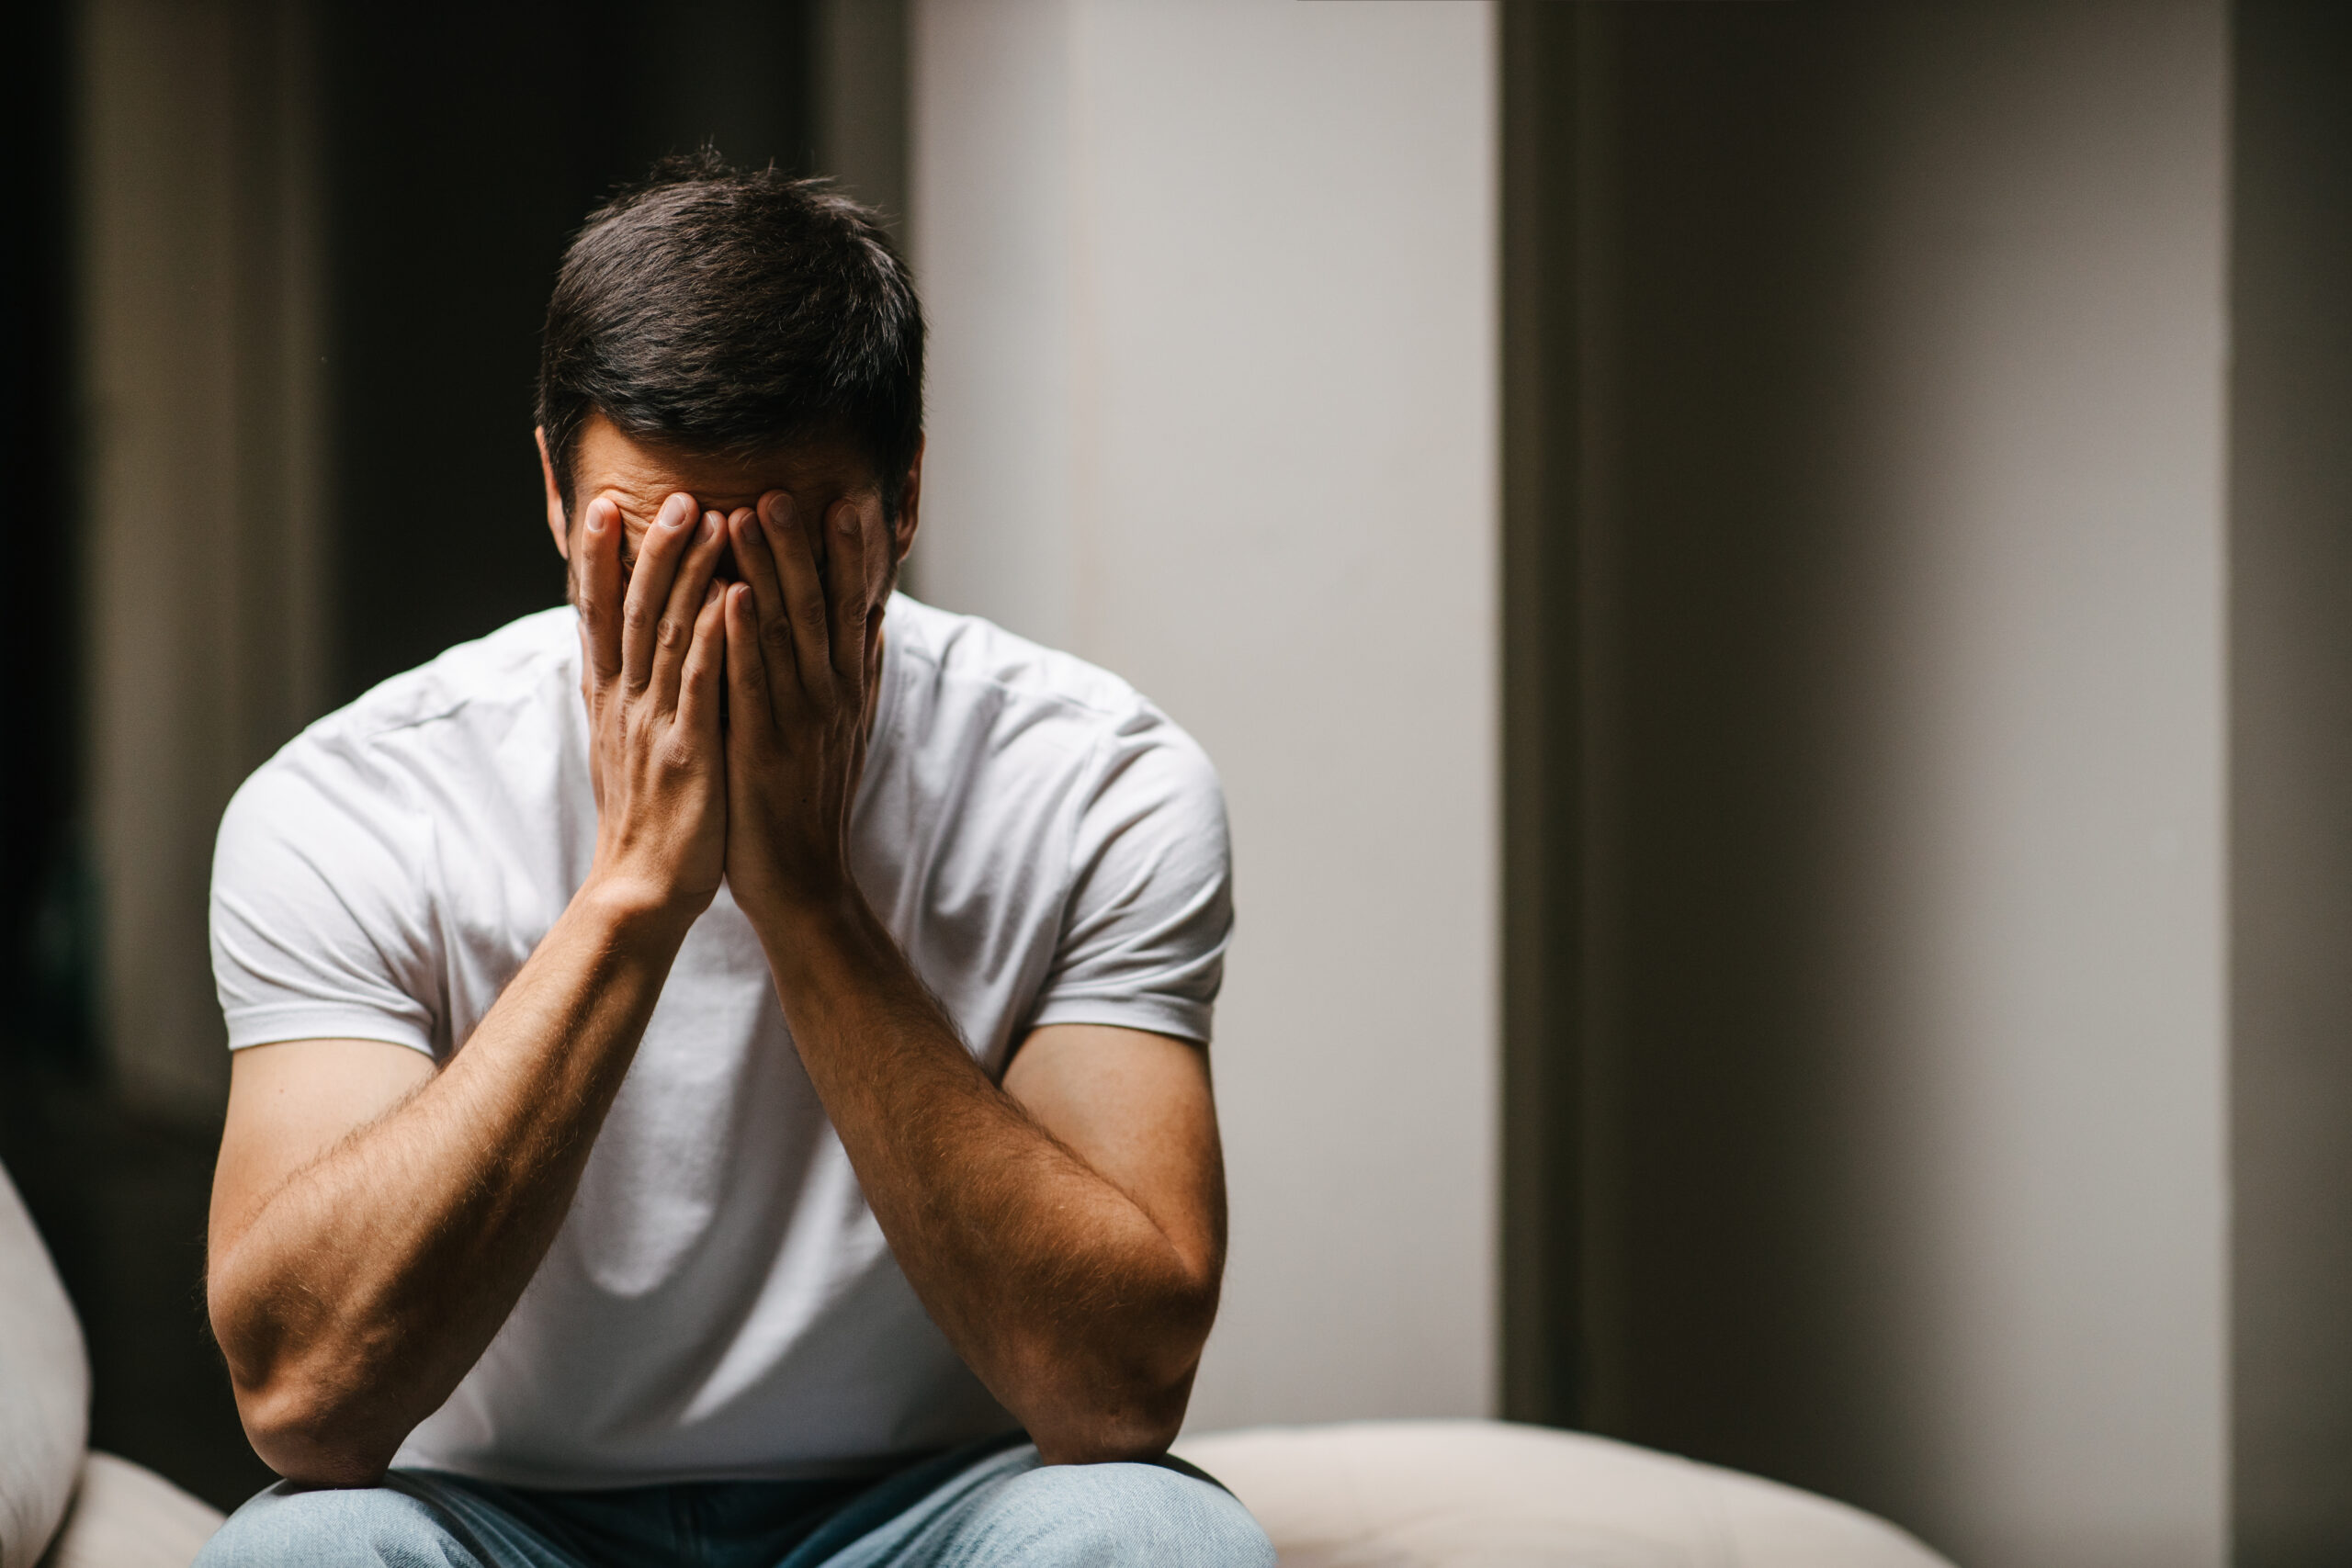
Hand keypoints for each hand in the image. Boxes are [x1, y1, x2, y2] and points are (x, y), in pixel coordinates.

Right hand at [574, 491, 730, 921]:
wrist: (640, 891)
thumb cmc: (647, 817)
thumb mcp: (625, 745)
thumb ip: (624, 694)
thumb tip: (616, 651)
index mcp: (613, 699)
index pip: (600, 614)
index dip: (600, 559)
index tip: (604, 504)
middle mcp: (628, 702)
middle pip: (637, 610)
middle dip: (654, 548)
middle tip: (674, 493)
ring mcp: (656, 724)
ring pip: (671, 633)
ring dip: (689, 574)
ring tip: (710, 518)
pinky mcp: (689, 752)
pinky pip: (703, 684)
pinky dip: (716, 636)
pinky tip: (734, 595)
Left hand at [720, 489, 886, 923]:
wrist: (804, 882)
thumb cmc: (813, 802)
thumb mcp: (849, 730)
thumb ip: (860, 671)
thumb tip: (876, 617)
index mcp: (846, 689)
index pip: (851, 608)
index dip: (850, 555)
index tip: (846, 501)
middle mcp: (829, 697)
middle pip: (818, 607)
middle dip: (802, 546)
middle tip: (786, 488)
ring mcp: (797, 721)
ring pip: (783, 633)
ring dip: (767, 572)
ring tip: (747, 515)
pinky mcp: (761, 748)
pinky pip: (751, 685)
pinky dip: (742, 639)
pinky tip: (729, 596)